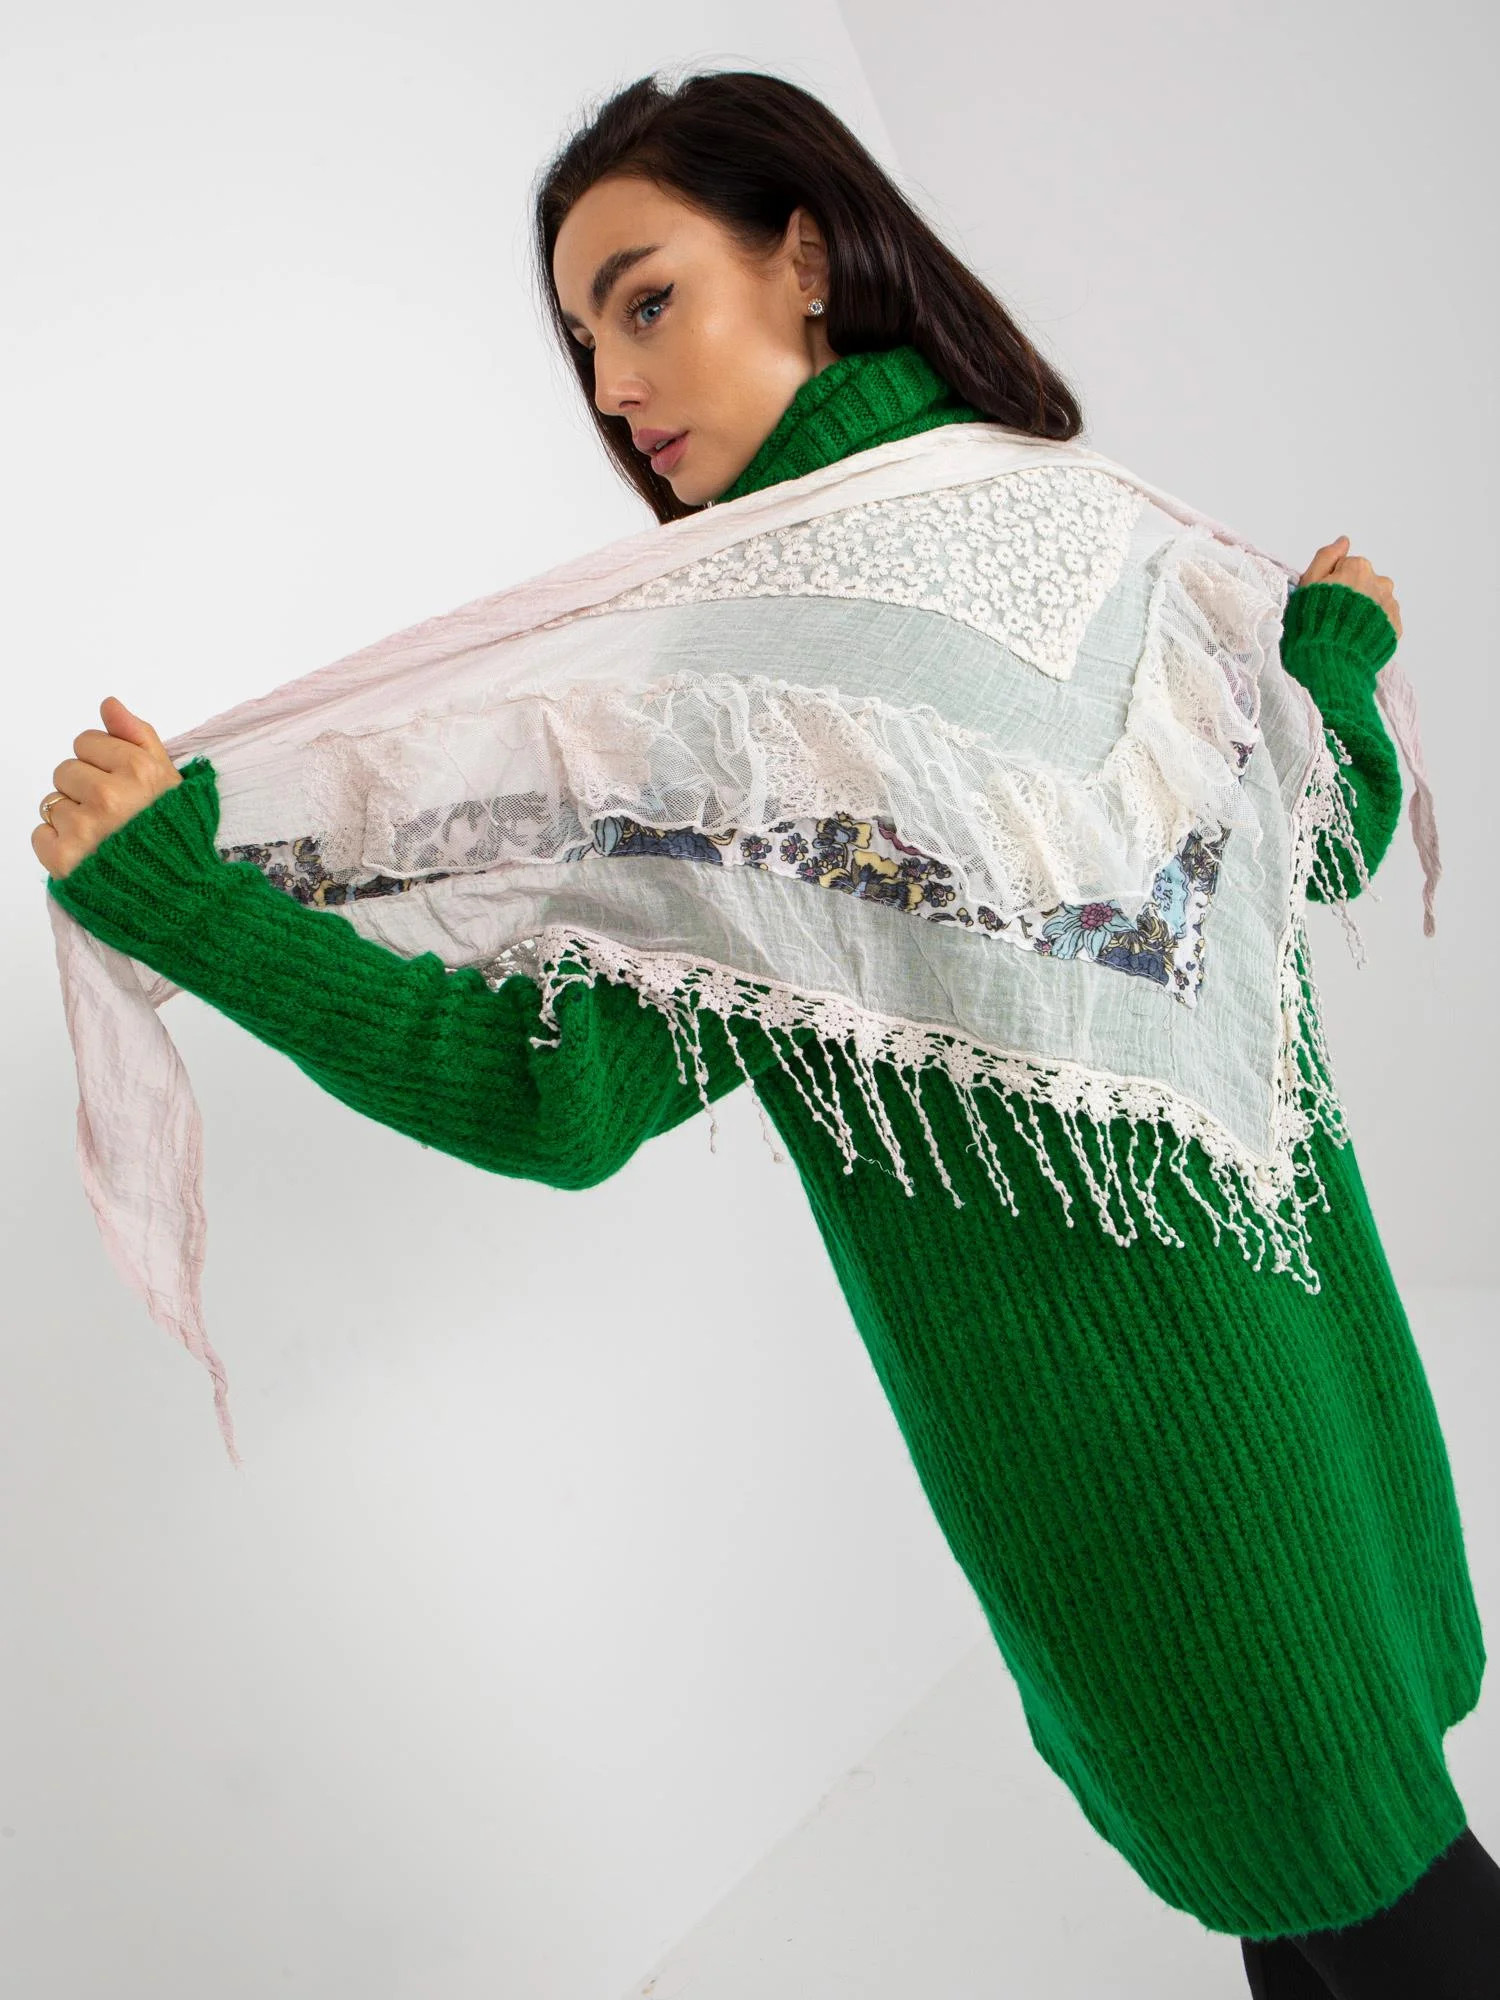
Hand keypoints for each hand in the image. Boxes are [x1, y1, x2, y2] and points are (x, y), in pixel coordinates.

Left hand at [33, 696, 182, 881]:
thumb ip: (139, 736)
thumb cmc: (176, 837)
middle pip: (65, 770)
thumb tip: (108, 704)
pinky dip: (57, 845)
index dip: (103, 763)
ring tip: (102, 839)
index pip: (87, 741)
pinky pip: (40, 834)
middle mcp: (110, 796)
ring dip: (72, 819)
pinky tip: (87, 854)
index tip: (122, 785)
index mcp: (139, 771)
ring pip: (52, 802)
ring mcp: (84, 828)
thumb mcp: (172, 780)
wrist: (179, 897)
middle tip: (112, 816)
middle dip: (83, 789)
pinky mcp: (64, 858)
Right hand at [1298, 534, 1401, 639]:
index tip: (1323, 599)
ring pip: (1376, 600)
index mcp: (1358, 568)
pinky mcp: (1395, 627)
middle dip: (1351, 595)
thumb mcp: (1308, 584)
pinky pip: (1384, 620)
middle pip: (1364, 582)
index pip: (1346, 567)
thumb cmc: (1313, 622)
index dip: (1332, 583)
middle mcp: (1380, 582)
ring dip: (1364, 610)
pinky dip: (1372, 626)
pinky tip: (1356, 637)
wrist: (1331, 660)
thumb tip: (1344, 541)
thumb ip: (1326, 557)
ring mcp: (1390, 605)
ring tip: (1346, 630)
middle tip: (1333, 616)